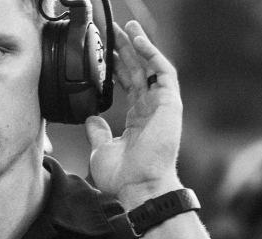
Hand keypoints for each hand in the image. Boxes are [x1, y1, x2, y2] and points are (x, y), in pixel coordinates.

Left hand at [84, 21, 182, 209]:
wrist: (139, 187)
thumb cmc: (123, 177)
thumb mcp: (101, 151)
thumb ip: (98, 132)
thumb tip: (90, 118)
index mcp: (137, 119)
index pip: (128, 85)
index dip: (118, 67)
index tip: (104, 53)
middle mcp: (151, 109)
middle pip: (139, 71)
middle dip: (127, 50)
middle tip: (114, 30)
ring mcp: (162, 105)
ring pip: (152, 67)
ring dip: (140, 46)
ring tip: (127, 27)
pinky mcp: (170, 103)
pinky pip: (164, 72)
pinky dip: (152, 55)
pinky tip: (138, 42)